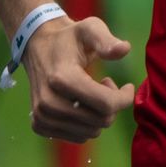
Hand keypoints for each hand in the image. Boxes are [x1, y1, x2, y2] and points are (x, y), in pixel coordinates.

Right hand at [23, 15, 134, 142]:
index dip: (124, 98)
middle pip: (101, 120)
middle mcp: (48, 101)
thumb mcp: (89, 29)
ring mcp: (42, 116)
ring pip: (91, 132)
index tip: (127, 86)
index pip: (106, 104)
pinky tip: (81, 104)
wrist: (38, 47)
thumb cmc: (70, 38)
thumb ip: (106, 40)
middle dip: (112, 104)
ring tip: (93, 92)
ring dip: (99, 114)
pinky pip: (78, 137)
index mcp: (62, 78)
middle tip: (106, 84)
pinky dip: (86, 124)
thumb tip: (123, 49)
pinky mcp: (39, 125)